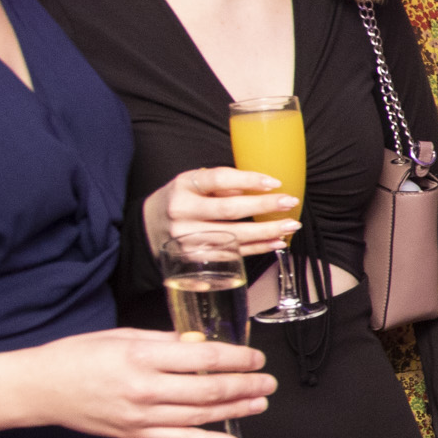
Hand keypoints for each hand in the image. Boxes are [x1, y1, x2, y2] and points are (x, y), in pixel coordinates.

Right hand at [17, 328, 273, 437]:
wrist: (41, 388)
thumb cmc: (77, 357)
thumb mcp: (123, 336)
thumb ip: (165, 340)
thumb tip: (201, 341)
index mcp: (143, 358)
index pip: (205, 359)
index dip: (238, 360)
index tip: (255, 358)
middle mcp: (145, 389)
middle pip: (209, 390)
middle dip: (246, 386)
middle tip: (268, 383)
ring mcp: (141, 416)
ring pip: (200, 417)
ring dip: (236, 411)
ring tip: (259, 404)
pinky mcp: (135, 435)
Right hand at [143, 167, 296, 256]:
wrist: (147, 229)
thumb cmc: (179, 201)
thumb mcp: (191, 183)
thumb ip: (220, 183)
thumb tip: (256, 188)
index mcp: (183, 186)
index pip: (218, 178)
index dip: (248, 180)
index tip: (274, 182)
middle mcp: (182, 212)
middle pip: (229, 210)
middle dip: (264, 206)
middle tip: (290, 203)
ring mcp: (187, 238)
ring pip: (234, 236)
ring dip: (266, 233)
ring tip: (290, 226)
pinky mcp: (194, 259)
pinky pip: (231, 254)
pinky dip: (256, 249)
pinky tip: (274, 243)